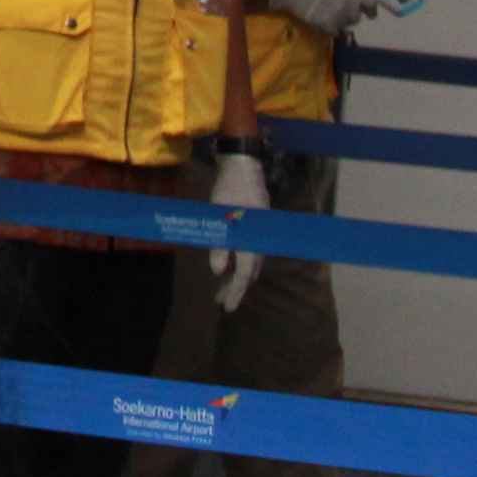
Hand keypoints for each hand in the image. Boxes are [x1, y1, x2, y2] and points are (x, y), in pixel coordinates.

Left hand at [206, 147, 268, 312]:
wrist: (244, 169)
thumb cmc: (230, 191)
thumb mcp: (220, 218)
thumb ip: (221, 244)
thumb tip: (217, 271)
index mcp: (252, 239)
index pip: (245, 273)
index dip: (236, 291)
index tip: (227, 307)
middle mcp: (259, 241)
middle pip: (249, 272)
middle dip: (236, 288)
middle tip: (221, 302)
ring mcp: (259, 235)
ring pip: (250, 264)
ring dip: (236, 277)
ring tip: (221, 290)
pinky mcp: (255, 230)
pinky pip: (249, 253)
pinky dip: (239, 263)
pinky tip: (229, 267)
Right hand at [268, 0, 370, 37]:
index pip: (371, 2)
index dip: (370, 10)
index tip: (368, 14)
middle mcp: (349, 0)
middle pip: (356, 17)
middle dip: (348, 17)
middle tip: (336, 13)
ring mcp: (339, 13)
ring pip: (345, 26)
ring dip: (338, 23)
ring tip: (325, 16)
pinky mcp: (329, 23)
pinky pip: (335, 33)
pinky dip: (328, 30)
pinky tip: (320, 22)